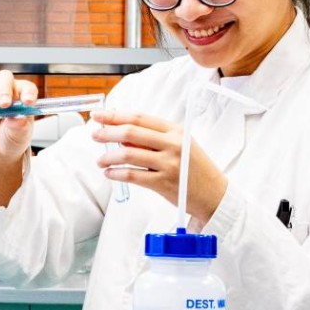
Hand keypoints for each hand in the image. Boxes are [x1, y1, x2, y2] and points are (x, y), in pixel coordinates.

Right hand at [0, 70, 36, 207]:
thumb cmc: (13, 143)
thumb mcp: (20, 137)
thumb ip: (20, 125)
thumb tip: (19, 114)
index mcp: (22, 97)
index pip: (25, 86)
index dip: (25, 92)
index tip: (25, 103)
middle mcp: (5, 92)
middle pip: (3, 79)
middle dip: (3, 90)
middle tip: (2, 105)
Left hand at [90, 111, 228, 223]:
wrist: (215, 194)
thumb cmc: (194, 168)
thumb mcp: (180, 144)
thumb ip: (154, 137)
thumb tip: (121, 133)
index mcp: (176, 131)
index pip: (140, 118)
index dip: (116, 115)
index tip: (99, 115)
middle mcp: (173, 144)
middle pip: (131, 132)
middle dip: (108, 133)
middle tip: (94, 135)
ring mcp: (169, 163)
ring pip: (129, 154)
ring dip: (109, 156)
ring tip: (100, 160)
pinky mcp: (164, 183)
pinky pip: (132, 175)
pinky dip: (116, 173)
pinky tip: (109, 173)